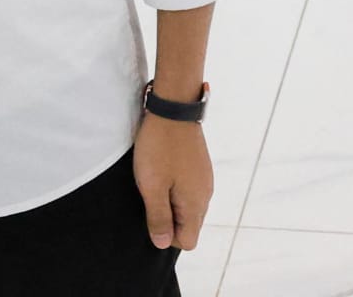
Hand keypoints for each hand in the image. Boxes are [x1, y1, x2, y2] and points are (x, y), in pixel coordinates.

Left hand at [133, 114, 212, 251]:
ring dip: (169, 201)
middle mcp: (205, 195)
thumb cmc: (159, 148)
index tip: (150, 215)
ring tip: (151, 182)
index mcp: (196, 204)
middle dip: (167, 218)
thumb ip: (158, 216)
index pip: (188, 241)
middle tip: (147, 197)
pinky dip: (173, 187)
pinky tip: (160, 171)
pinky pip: (187, 189)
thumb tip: (163, 243)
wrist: (173, 109)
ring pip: (187, 206)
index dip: (167, 235)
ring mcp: (203, 180)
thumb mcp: (152, 185)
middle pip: (189, 224)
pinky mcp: (198, 167)